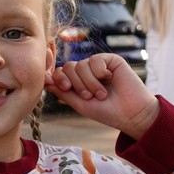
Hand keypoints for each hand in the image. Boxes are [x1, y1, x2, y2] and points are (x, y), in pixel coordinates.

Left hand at [44, 53, 158, 138]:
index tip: (66, 87)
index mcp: (77, 81)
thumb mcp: (79, 103)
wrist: (130, 114)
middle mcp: (86, 71)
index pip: (60, 72)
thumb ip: (62, 90)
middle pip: (68, 67)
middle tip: (89, 96)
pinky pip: (95, 60)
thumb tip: (43, 79)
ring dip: (90, 83)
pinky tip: (110, 79)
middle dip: (77, 84)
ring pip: (81, 65)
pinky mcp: (110, 59)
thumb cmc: (106, 112)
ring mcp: (98, 64)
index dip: (58, 76)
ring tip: (102, 94)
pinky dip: (100, 73)